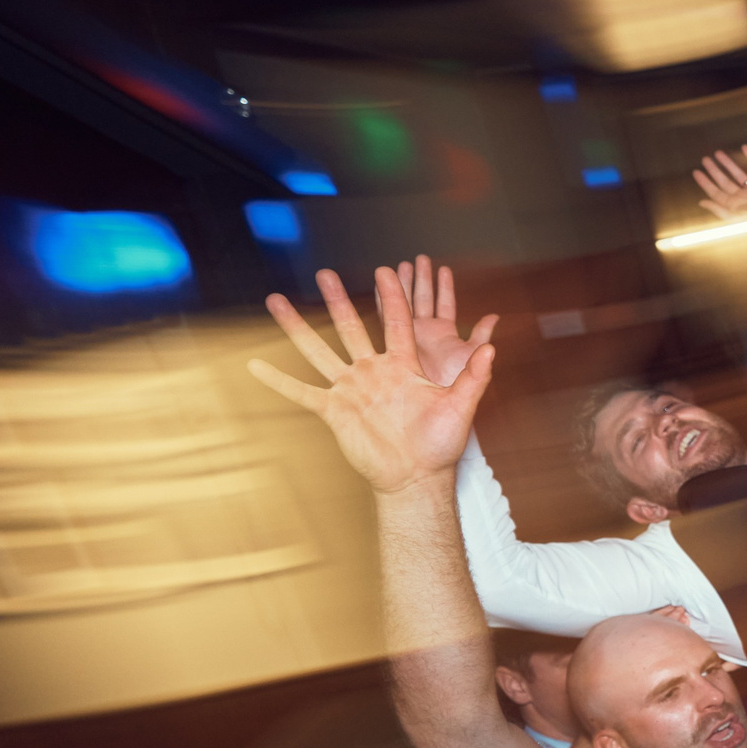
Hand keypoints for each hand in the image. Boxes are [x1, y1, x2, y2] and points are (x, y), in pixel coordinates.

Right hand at [249, 267, 492, 495]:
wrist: (417, 477)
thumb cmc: (442, 444)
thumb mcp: (462, 406)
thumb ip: (475, 376)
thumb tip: (493, 345)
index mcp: (403, 366)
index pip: (396, 322)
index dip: (392, 297)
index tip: (386, 270)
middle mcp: (373, 371)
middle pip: (350, 327)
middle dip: (337, 300)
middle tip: (324, 273)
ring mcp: (351, 389)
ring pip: (318, 351)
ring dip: (296, 327)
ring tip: (275, 301)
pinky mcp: (334, 411)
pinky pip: (301, 392)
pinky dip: (277, 380)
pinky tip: (253, 364)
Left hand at [692, 146, 746, 222]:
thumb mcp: (735, 217)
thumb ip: (718, 209)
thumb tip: (701, 202)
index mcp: (733, 206)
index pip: (715, 192)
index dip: (705, 182)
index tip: (696, 172)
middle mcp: (742, 198)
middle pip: (724, 181)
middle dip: (714, 170)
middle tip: (705, 159)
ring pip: (738, 173)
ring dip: (728, 163)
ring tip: (718, 153)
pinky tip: (745, 148)